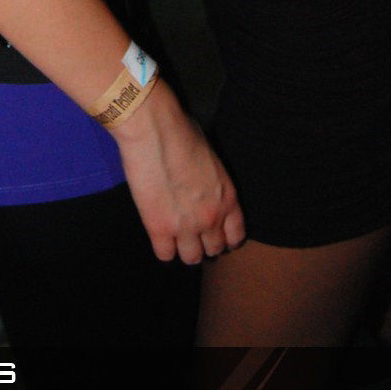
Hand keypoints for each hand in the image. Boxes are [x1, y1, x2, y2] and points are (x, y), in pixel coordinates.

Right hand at [110, 79, 244, 262]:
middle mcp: (212, 217)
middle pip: (213, 250)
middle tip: (191, 234)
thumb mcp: (212, 159)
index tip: (214, 233)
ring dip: (183, 249)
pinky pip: (165, 255)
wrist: (155, 131)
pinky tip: (158, 233)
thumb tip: (204, 186)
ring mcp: (186, 226)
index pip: (235, 236)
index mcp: (228, 198)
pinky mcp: (159, 228)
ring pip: (191, 259)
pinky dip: (162, 247)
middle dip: (203, 244)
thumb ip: (213, 182)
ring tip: (174, 237)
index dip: (224, 238)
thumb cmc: (182, 132)